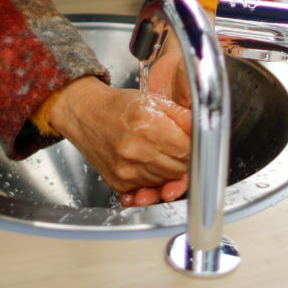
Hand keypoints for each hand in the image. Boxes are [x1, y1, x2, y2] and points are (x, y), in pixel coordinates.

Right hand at [42, 75, 190, 206]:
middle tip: (176, 147)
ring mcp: (126, 169)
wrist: (85, 115)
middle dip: (183, 159)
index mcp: (147, 125)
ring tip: (159, 152)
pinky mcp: (119, 182)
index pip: (187, 149)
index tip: (191, 142)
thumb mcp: (152, 99)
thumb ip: (180, 115)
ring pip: (166, 181)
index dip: (193, 146)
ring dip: (169, 171)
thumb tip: (202, 126)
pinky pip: (147, 188)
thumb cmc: (117, 107)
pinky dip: (152, 179)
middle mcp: (136, 150)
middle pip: (179, 168)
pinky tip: (147, 162)